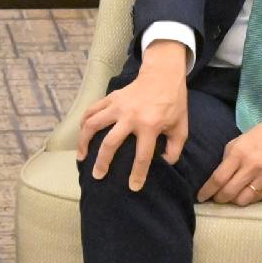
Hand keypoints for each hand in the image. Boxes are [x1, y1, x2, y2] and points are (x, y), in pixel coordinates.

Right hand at [78, 48, 192, 192]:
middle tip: (97, 175)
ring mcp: (118, 106)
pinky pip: (92, 110)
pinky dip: (84, 122)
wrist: (163, 76)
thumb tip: (164, 164)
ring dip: (84, 142)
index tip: (133, 187)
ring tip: (81, 156)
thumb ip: (175, 148)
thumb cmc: (173, 103)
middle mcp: (131, 116)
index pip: (142, 156)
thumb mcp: (180, 127)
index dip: (137, 174)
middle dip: (102, 162)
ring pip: (94, 125)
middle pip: (111, 143)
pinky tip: (81, 134)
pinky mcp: (111, 98)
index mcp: (150, 125)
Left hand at [201, 111, 261, 204]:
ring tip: (230, 197)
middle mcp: (251, 168)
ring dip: (233, 201)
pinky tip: (244, 194)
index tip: (200, 197)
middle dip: (218, 198)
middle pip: (229, 193)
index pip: (219, 178)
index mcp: (240, 154)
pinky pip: (256, 198)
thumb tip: (220, 176)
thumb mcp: (239, 140)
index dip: (207, 191)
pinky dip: (247, 199)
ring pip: (242, 200)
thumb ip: (228, 158)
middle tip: (214, 198)